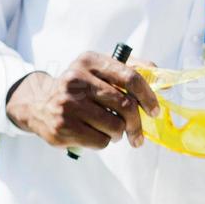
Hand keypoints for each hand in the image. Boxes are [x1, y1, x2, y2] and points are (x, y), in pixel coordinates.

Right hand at [5, 53, 159, 149]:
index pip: (130, 77)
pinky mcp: (62, 126)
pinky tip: (94, 134)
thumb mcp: (100, 70)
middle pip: (125, 105)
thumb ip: (133, 70)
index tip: (155, 110)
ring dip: (119, 133)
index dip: (148, 96)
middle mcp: (76, 79)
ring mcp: (67, 104)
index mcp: (90, 61)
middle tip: (139, 135)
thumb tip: (166, 83)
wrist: (38, 104)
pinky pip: (100, 141)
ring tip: (111, 130)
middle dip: (136, 123)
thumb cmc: (81, 88)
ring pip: (114, 126)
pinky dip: (104, 142)